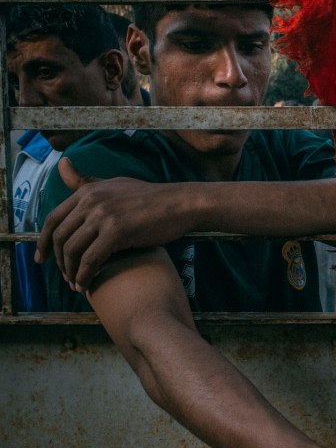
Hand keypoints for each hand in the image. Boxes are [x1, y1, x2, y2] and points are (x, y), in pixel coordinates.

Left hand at [36, 157, 194, 290]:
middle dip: (59, 261)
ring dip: (71, 272)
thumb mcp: (115, 184)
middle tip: (64, 276)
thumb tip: (62, 162)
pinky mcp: (117, 232)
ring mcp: (103, 216)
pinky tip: (86, 285)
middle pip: (60, 237)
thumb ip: (87, 181)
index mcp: (88, 191)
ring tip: (76, 284)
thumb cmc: (151, 198)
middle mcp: (91, 201)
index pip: (53, 219)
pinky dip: (85, 275)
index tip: (42, 259)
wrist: (182, 204)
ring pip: (73, 250)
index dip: (43, 242)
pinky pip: (91, 259)